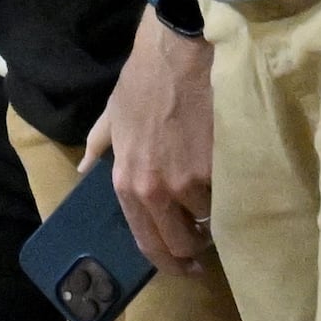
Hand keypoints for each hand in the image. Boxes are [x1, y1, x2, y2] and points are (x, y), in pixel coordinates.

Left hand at [86, 18, 215, 275]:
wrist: (180, 54)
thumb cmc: (143, 83)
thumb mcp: (111, 117)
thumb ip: (99, 147)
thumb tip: (84, 167)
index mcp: (127, 183)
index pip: (146, 241)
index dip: (165, 260)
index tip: (181, 266)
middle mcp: (156, 191)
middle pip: (180, 242)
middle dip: (193, 248)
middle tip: (205, 247)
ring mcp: (190, 183)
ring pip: (209, 220)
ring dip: (215, 216)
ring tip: (220, 204)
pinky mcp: (221, 169)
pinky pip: (231, 197)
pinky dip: (234, 195)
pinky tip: (236, 184)